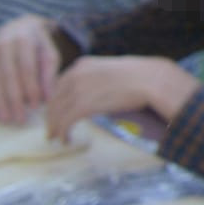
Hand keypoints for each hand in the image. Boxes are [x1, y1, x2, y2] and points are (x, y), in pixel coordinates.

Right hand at [0, 15, 61, 124]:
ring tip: (5, 119)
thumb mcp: (49, 53)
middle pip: (7, 76)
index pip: (27, 68)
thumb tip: (48, 98)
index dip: (31, 88)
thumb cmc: (38, 45)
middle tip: (19, 119)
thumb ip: (50, 74)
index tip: (35, 106)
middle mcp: (3, 44)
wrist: (17, 27)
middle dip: (13, 100)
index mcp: (24, 40)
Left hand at [45, 55, 198, 142]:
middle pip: (54, 100)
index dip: (55, 102)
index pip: (58, 86)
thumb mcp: (111, 70)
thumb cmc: (139, 76)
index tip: (56, 113)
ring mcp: (79, 89)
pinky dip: (62, 133)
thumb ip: (95, 78)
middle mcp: (76, 75)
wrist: (152, 79)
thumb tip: (90, 94)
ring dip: (55, 128)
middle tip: (52, 130)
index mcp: (82, 65)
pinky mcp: (84, 104)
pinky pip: (65, 122)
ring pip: (57, 113)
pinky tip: (66, 140)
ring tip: (58, 138)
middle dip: (51, 117)